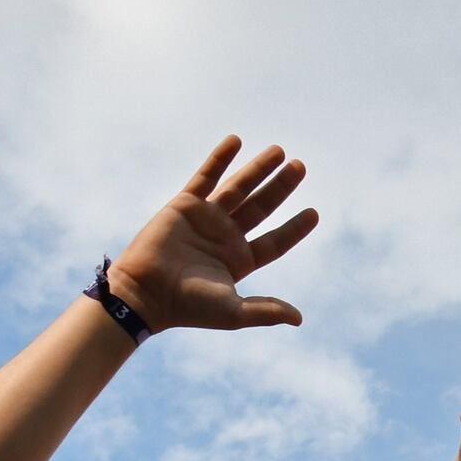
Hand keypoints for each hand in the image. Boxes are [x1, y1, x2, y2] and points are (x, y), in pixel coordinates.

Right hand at [107, 137, 317, 333]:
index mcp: (239, 261)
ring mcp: (206, 219)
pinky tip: (235, 141)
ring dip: (258, 169)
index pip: (275, 241)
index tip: (314, 213)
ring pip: (239, 188)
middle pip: (262, 207)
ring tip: (279, 151)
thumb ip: (265, 311)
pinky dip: (220, 159)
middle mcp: (225, 237)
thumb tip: (298, 319)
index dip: (294, 228)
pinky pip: (206, 177)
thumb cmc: (188, 306)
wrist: (146, 292)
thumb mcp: (232, 312)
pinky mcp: (185, 205)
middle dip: (281, 187)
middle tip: (300, 167)